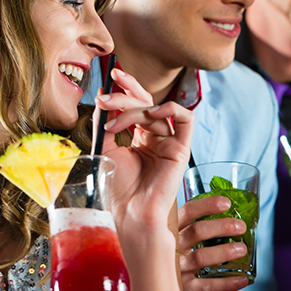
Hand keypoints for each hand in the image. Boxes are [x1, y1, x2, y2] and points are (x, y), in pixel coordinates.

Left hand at [93, 69, 193, 236]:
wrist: (127, 212)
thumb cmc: (116, 187)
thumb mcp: (106, 147)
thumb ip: (107, 122)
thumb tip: (104, 96)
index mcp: (141, 138)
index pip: (138, 104)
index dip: (126, 88)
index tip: (110, 78)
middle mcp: (157, 138)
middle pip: (147, 102)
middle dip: (126, 94)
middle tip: (105, 96)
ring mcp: (170, 143)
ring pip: (158, 109)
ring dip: (134, 109)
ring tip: (114, 123)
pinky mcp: (182, 149)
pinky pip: (186, 118)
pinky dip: (170, 108)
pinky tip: (151, 113)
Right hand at [177, 195, 249, 290]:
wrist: (153, 284)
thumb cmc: (170, 254)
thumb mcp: (173, 234)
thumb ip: (192, 224)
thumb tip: (228, 210)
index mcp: (171, 228)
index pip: (188, 211)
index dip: (207, 206)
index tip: (227, 203)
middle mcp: (172, 246)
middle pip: (196, 232)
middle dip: (221, 227)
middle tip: (240, 227)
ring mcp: (176, 267)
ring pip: (201, 257)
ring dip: (224, 252)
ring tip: (242, 250)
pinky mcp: (183, 287)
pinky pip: (206, 286)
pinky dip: (226, 284)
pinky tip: (242, 279)